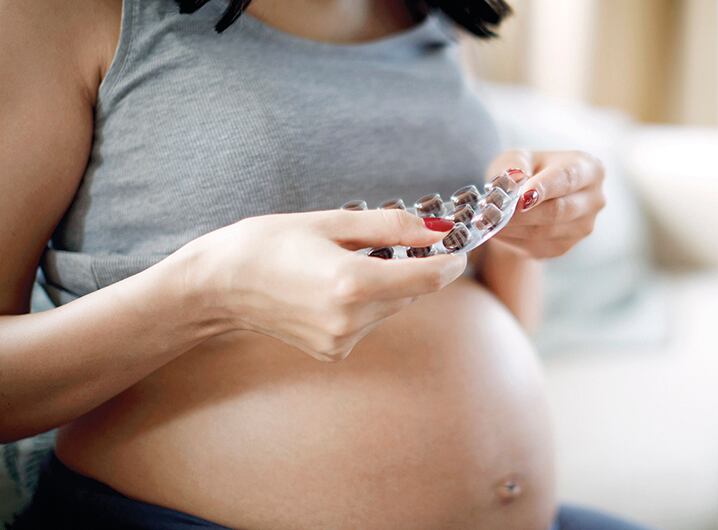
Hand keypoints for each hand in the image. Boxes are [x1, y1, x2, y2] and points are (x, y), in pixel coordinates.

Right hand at [179, 209, 464, 360]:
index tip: (455, 246)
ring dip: (387, 285)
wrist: (218, 287)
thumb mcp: (330, 222)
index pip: (429, 278)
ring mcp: (341, 341)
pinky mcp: (333, 352)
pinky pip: (369, 322)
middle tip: (389, 241)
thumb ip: (390, 226)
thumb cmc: (267, 243)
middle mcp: (351, 320)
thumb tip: (437, 229)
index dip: (449, 261)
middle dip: (411, 267)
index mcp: (352, 283)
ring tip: (345, 263)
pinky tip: (331, 288)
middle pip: (412, 292)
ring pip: (392, 307)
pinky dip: (365, 303)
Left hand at [488, 150, 605, 258]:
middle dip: (522, 213)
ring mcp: (582, 227)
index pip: (567, 178)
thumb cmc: (527, 170)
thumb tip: (512, 183)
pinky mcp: (565, 247)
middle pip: (558, 210)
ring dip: (513, 228)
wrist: (530, 198)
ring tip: (487, 220)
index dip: (544, 188)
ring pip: (544, 232)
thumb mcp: (517, 157)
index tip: (521, 197)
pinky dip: (512, 239)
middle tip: (492, 213)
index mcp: (589, 169)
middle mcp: (593, 200)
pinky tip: (496, 229)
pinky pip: (536, 246)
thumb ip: (513, 166)